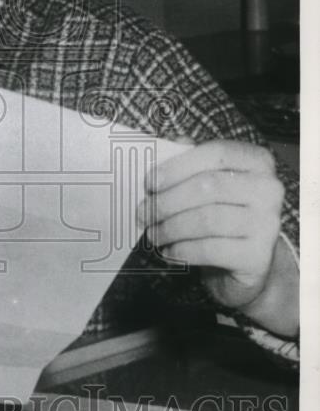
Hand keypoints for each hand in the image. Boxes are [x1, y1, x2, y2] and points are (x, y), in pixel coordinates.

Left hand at [137, 139, 292, 322]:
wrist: (244, 262)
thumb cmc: (219, 214)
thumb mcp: (205, 185)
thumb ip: (187, 163)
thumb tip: (162, 148)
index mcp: (257, 162)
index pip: (217, 153)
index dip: (178, 166)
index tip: (149, 182)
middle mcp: (269, 189)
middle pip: (209, 187)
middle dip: (167, 201)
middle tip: (142, 213)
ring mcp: (268, 224)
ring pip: (207, 219)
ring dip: (170, 228)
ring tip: (152, 234)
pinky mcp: (258, 256)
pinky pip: (211, 250)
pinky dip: (182, 251)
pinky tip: (169, 252)